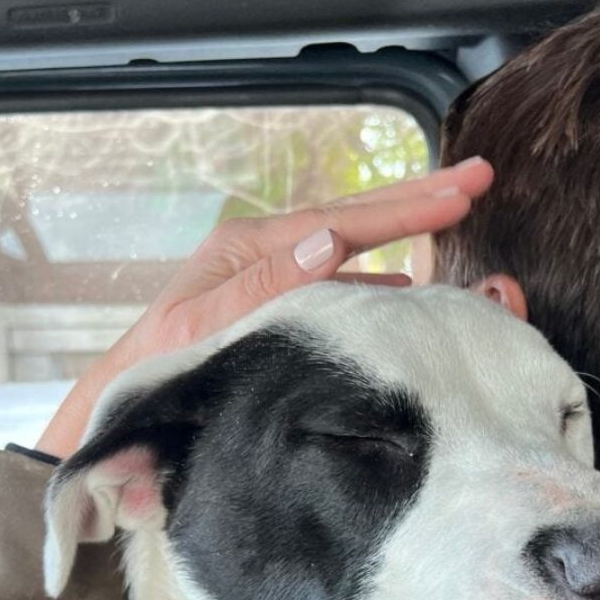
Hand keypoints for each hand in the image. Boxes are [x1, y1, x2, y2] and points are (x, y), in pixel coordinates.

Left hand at [35, 157, 494, 456]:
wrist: (120, 421)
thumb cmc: (152, 379)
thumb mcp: (202, 330)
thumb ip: (263, 288)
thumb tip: (329, 242)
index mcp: (246, 250)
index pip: (343, 221)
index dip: (407, 208)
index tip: (462, 194)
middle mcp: (261, 258)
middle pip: (353, 220)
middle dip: (417, 200)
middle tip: (478, 179)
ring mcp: (269, 284)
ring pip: (352, 252)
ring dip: (404, 237)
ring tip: (456, 217)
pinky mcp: (275, 316)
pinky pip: (340, 291)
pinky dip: (380, 287)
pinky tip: (409, 294)